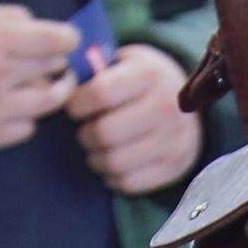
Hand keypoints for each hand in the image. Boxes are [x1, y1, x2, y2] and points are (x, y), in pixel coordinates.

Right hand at [0, 6, 77, 152]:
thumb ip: (9, 19)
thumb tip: (41, 29)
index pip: (61, 40)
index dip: (67, 39)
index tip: (63, 40)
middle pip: (56, 69)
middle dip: (56, 63)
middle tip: (50, 62)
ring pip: (49, 102)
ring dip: (51, 92)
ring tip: (42, 86)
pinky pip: (26, 130)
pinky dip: (26, 119)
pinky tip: (15, 109)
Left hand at [67, 44, 201, 195]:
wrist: (188, 102)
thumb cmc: (137, 83)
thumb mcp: (121, 64)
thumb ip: (89, 71)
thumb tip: (58, 87)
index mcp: (150, 74)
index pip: (99, 94)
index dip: (76, 105)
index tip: (76, 107)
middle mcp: (167, 106)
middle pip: (104, 133)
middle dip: (86, 135)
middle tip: (88, 130)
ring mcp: (175, 138)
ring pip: (114, 162)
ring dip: (96, 158)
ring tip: (99, 148)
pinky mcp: (176, 165)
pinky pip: (128, 182)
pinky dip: (113, 176)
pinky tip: (115, 162)